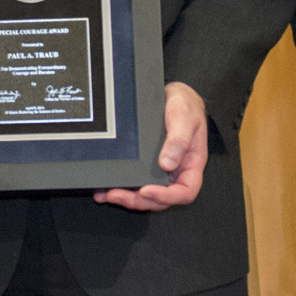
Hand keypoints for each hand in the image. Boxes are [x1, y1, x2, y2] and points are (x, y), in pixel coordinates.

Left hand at [96, 82, 209, 211]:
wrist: (172, 95)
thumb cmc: (186, 106)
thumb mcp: (185, 117)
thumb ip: (179, 140)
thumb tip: (167, 164)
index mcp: (191, 165)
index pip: (185, 192)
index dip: (166, 197)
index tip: (146, 191)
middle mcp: (176, 172)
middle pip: (160, 199)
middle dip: (138, 200)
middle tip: (117, 194)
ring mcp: (160, 171)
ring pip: (145, 194)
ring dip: (126, 198)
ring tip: (106, 194)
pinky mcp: (145, 166)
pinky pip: (135, 182)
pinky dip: (120, 187)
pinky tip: (104, 189)